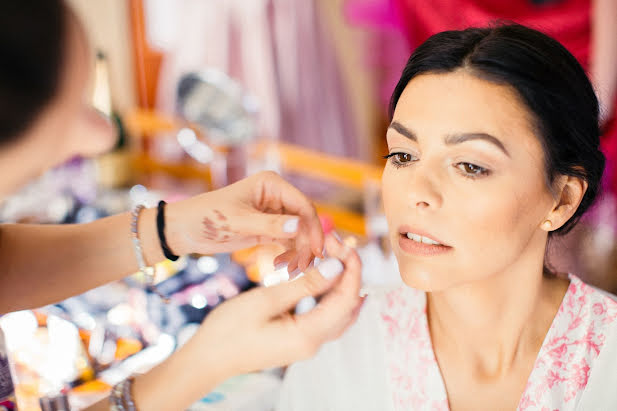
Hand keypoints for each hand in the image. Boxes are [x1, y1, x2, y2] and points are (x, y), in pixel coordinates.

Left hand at [165, 171, 323, 269]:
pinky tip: (286, 266)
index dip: (313, 227)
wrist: (184, 230)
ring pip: (299, 232)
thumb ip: (269, 225)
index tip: (318, 250)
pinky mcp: (268, 228)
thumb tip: (300, 227)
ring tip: (296, 269)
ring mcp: (273, 212)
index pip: (303, 205)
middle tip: (308, 265)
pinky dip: (291, 254)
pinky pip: (288, 241)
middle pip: (304, 219)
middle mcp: (276, 196)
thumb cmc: (206, 218)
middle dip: (309, 242)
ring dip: (301, 251)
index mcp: (271, 184)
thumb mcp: (238, 222)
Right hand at [189, 234, 363, 378]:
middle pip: (347, 305)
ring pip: (339, 311)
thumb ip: (305, 284)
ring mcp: (306, 343)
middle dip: (347, 271)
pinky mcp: (298, 339)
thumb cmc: (229, 330)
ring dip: (339, 281)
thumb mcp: (266, 300)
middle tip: (335, 243)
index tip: (345, 244)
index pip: (347, 299)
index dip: (352, 269)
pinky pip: (325, 315)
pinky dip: (328, 293)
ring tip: (331, 254)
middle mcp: (313, 343)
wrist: (208, 358)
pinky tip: (322, 275)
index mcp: (308, 335)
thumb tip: (337, 267)